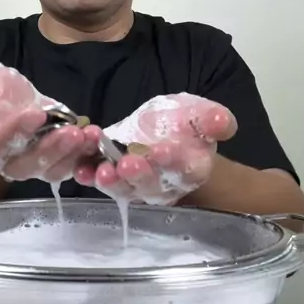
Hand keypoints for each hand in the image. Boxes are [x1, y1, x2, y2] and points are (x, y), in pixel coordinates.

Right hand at [0, 62, 100, 182]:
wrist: (8, 100)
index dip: (13, 132)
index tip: (36, 114)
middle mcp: (7, 160)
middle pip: (26, 165)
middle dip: (50, 149)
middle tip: (72, 132)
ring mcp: (32, 164)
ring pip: (50, 169)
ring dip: (71, 154)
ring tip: (88, 135)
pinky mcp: (53, 163)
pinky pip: (67, 166)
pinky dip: (83, 155)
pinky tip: (94, 137)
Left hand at [74, 93, 236, 204]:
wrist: (165, 131)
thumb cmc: (185, 125)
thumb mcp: (200, 114)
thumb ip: (212, 119)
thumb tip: (223, 123)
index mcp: (190, 168)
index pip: (185, 169)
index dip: (174, 162)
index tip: (163, 150)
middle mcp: (163, 184)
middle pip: (151, 186)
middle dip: (140, 175)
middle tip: (129, 163)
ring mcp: (135, 185)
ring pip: (124, 189)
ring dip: (112, 182)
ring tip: (103, 170)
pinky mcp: (112, 177)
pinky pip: (98, 180)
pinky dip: (88, 176)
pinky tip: (80, 169)